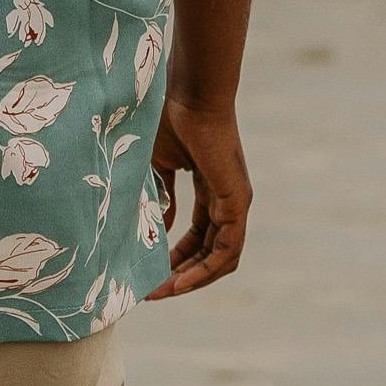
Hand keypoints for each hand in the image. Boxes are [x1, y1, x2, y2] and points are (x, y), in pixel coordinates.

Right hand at [148, 90, 249, 298]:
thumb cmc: (169, 117)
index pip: (198, 235)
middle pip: (210, 252)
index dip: (174, 257)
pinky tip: (180, 280)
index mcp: (209, 188)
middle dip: (181, 275)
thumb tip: (157, 228)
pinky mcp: (237, 201)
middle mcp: (227, 199)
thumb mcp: (157, 165)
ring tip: (162, 292)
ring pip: (221, 256)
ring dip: (193, 279)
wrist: (190, 93)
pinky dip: (206, 269)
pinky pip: (227, 248)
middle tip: (152, 292)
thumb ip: (159, 197)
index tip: (148, 272)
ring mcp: (235, 201)